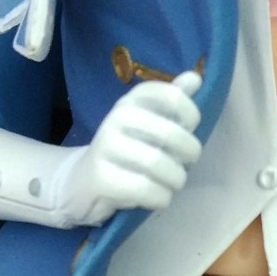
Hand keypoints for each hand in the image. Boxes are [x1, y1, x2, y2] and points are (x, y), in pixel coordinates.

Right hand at [60, 71, 202, 225]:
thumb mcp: (147, 124)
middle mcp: (116, 118)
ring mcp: (106, 147)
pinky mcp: (101, 178)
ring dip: (176, 180)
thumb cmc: (125, 152)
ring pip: (160, 165)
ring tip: (171, 183)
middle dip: (189, 154)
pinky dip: (161, 198)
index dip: (189, 115)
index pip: (171, 95)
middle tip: (184, 165)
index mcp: (131, 101)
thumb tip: (195, 77)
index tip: (189, 130)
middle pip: (171, 133)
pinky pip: (146, 189)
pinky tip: (157, 197)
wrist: (81, 182)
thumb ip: (171, 102)